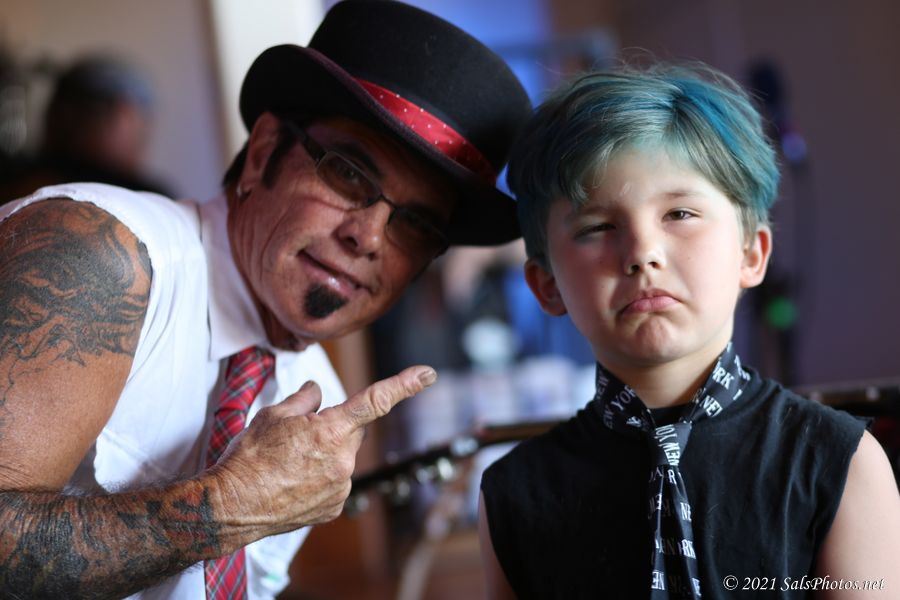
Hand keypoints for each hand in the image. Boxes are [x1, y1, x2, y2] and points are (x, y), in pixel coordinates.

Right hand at [208, 364, 436, 542]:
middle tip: (297, 437)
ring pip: (342, 458)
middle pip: (351, 432)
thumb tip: (318, 392)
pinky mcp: (334, 507)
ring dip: (324, 455)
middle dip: (333, 428)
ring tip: (288, 464)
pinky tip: (293, 482)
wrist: (232, 505)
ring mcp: (341, 486)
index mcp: (331, 430)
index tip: (427, 373)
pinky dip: (320, 478)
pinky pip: (335, 482)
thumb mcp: (273, 414)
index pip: (376, 400)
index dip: (405, 384)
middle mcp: (343, 460)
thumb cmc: (250, 456)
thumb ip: (305, 398)